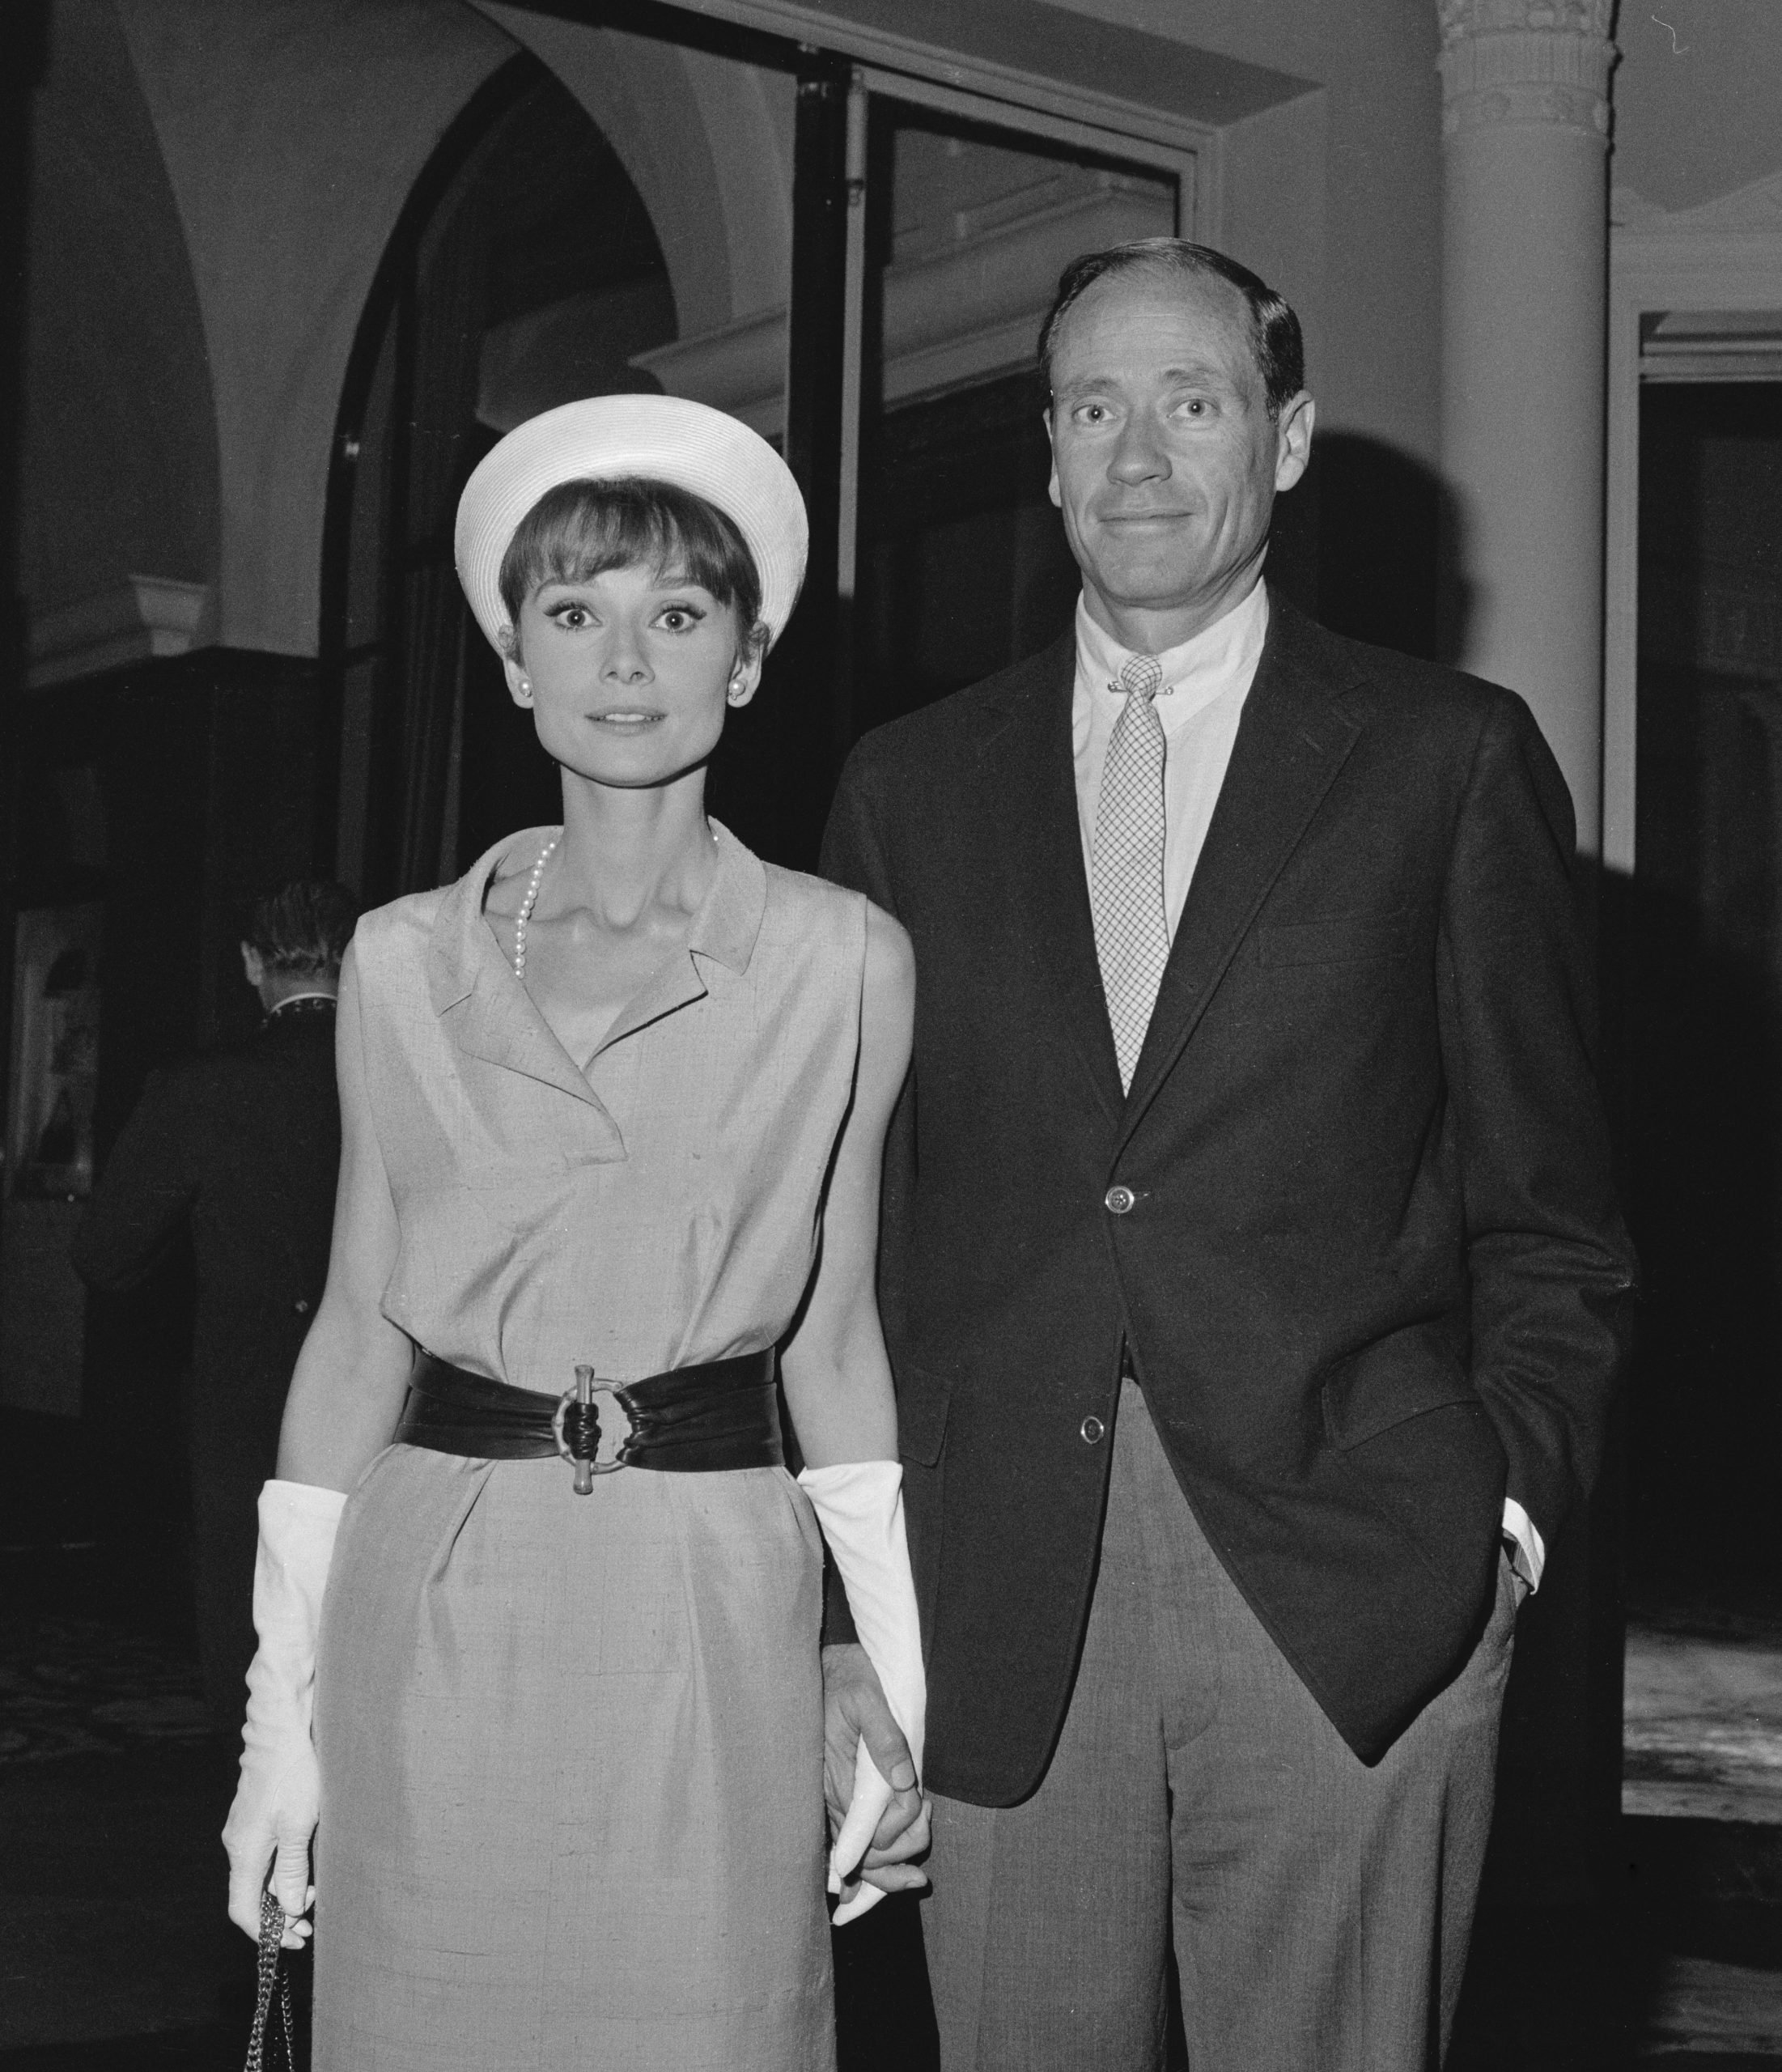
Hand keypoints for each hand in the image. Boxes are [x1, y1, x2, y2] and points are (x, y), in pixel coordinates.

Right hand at [223, 1744, 319, 1950]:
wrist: (281, 1730)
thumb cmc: (293, 1773)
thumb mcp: (299, 1824)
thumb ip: (290, 1869)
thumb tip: (286, 1910)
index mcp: (244, 1852)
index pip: (243, 1911)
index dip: (266, 1932)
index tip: (295, 1939)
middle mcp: (237, 1845)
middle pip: (250, 1897)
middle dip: (278, 1916)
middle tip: (310, 1924)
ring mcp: (243, 1830)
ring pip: (258, 1877)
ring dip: (281, 1894)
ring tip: (312, 1896)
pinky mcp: (254, 1818)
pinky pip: (262, 1858)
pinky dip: (279, 1873)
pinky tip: (302, 1870)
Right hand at [822, 1642, 929, 1913]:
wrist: (820, 1668)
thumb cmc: (847, 1679)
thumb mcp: (868, 1697)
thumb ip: (886, 1739)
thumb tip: (904, 1780)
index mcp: (838, 1774)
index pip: (871, 1829)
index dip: (901, 1830)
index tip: (924, 1808)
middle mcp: (829, 1797)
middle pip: (866, 1854)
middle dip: (901, 1849)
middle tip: (927, 1818)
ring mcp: (828, 1800)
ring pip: (857, 1857)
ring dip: (889, 1863)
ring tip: (919, 1837)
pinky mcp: (832, 1796)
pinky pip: (847, 1844)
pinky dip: (867, 1865)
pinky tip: (881, 1880)